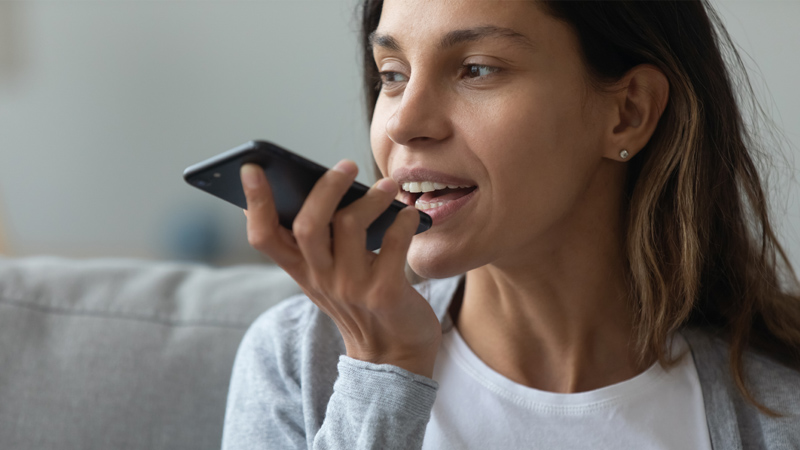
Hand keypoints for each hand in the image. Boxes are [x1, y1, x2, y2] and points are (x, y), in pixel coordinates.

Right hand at [240, 160, 441, 377]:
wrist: (393, 356)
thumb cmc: (361, 301)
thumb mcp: (327, 276)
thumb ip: (314, 242)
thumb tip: (312, 185)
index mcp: (300, 271)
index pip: (263, 236)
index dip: (255, 202)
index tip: (252, 167)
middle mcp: (321, 279)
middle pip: (307, 226)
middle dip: (325, 189)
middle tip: (347, 165)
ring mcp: (352, 288)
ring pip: (349, 227)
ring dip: (371, 199)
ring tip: (389, 186)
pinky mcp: (385, 294)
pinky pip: (393, 246)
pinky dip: (403, 223)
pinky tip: (409, 215)